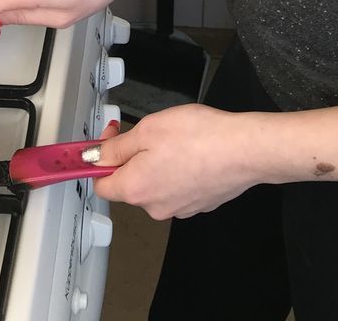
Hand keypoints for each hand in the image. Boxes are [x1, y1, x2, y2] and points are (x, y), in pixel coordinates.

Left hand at [92, 104, 259, 219]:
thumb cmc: (198, 137)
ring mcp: (178, 209)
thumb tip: (94, 158)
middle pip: (129, 183)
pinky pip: (178, 187)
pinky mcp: (198, 204)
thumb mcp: (147, 129)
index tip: (108, 140)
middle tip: (148, 131)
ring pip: (155, 184)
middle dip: (133, 157)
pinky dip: (179, 170)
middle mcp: (154, 206)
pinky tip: (192, 151)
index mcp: (135, 188)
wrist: (243, 150)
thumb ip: (116, 147)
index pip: (100, 184)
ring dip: (157, 163)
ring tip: (176, 139)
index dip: (100, 160)